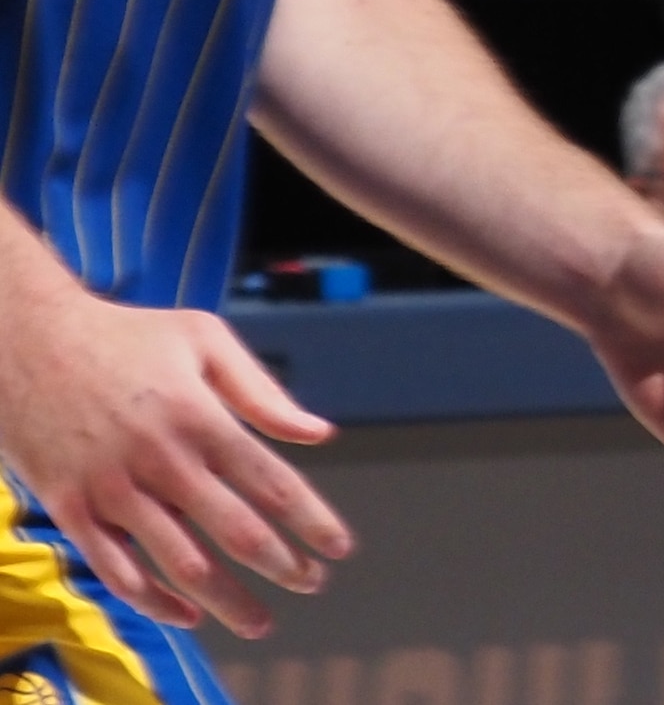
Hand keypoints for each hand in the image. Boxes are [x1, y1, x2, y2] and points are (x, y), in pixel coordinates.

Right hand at [0, 265, 349, 634]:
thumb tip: (318, 433)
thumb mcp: (204, 340)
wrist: (30, 343)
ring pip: (178, 563)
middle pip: (233, 531)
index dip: (311, 521)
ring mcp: (111, 489)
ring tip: (259, 620)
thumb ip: (263, 393)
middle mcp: (160, 460)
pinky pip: (115, 570)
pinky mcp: (71, 509)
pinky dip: (152, 600)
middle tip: (313, 585)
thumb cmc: (127, 336)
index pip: (270, 483)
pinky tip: (187, 614)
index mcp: (199, 417)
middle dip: (280, 566)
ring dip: (225, 599)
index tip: (340, 548)